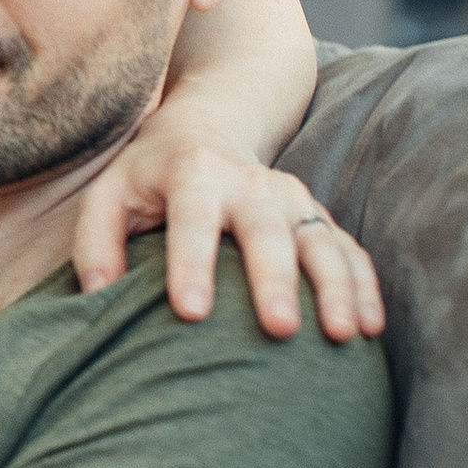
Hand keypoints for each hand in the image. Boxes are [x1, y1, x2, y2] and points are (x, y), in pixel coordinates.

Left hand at [72, 128, 384, 341]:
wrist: (208, 132)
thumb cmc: (148, 180)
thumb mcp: (108, 195)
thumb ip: (96, 241)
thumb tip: (99, 294)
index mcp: (193, 174)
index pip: (192, 218)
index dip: (191, 263)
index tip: (192, 313)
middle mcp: (250, 184)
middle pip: (266, 231)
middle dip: (274, 280)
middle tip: (278, 331)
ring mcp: (292, 200)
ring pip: (320, 241)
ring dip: (335, 287)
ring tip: (343, 335)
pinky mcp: (318, 218)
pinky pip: (349, 252)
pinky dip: (364, 287)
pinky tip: (371, 329)